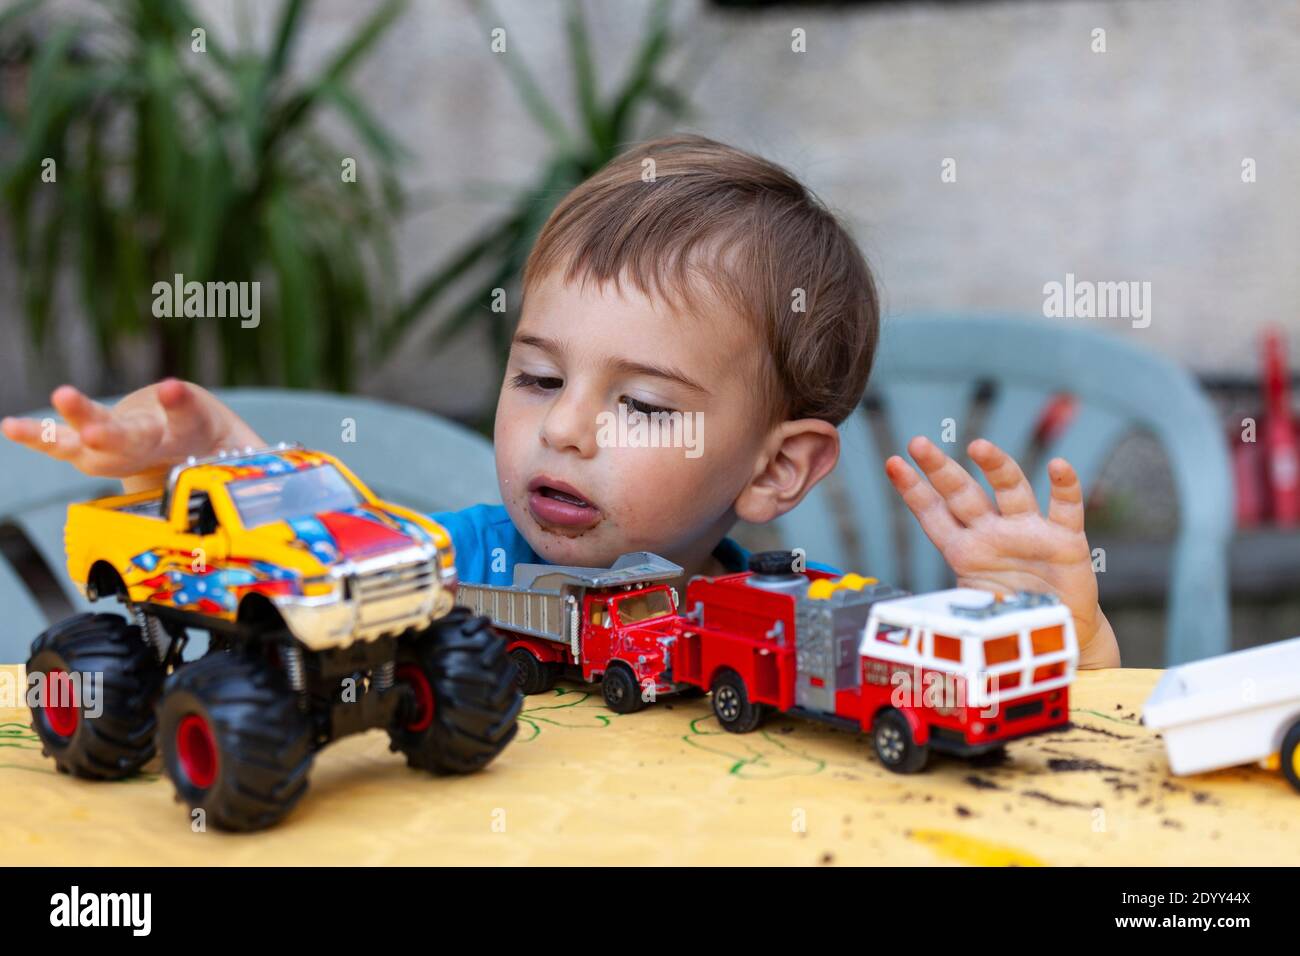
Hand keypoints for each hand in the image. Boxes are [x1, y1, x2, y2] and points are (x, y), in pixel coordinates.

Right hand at [1, 379, 264, 492]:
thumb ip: (268, 470)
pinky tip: (11, 426)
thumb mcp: (251, 456)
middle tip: (94, 424)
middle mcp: (156, 424)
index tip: (175, 390)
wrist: (196, 429)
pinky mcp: (103, 446)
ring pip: (100, 431)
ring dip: (79, 418)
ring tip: (59, 400)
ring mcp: (127, 432)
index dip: (180, 403)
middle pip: (134, 429)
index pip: (189, 411)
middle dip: (113, 428)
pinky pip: (66, 445)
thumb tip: (305, 489)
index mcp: (196, 421)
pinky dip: (40, 436)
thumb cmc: (223, 444)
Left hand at [884, 435, 1119, 667]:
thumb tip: (913, 624)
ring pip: (1010, 490)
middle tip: (918, 443)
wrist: (1057, 636)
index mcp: (966, 550)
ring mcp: (1029, 533)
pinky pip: (1065, 508)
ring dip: (996, 466)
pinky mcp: (1066, 541)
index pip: (934, 514)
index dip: (913, 490)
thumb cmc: (1009, 616)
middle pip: (963, 494)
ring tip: (978, 446)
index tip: (892, 463)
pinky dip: (1065, 487)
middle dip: (940, 469)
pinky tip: (1059, 465)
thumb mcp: (972, 612)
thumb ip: (950, 608)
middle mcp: (993, 533)